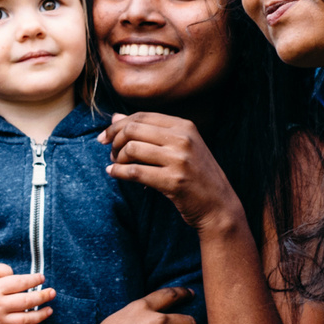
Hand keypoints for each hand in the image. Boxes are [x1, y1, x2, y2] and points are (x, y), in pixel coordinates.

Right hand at [0, 263, 53, 323]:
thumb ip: (3, 269)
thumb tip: (18, 276)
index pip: (20, 283)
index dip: (34, 280)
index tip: (42, 278)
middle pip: (26, 302)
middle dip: (43, 297)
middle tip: (52, 293)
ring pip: (24, 321)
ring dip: (40, 316)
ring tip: (49, 310)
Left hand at [100, 112, 242, 235]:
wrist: (219, 206)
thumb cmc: (196, 176)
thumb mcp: (179, 147)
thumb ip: (149, 131)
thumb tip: (116, 117)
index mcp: (185, 126)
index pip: (142, 116)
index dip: (118, 125)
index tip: (104, 137)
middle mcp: (183, 139)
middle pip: (133, 129)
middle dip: (115, 140)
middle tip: (111, 153)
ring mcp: (179, 159)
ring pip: (132, 149)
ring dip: (118, 158)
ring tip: (117, 165)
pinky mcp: (174, 181)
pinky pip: (135, 172)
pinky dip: (119, 172)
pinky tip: (114, 173)